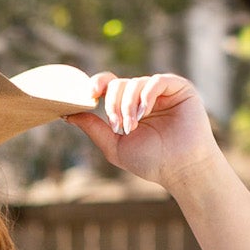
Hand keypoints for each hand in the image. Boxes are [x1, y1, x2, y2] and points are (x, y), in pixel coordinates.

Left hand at [64, 71, 222, 190]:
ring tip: (131, 126)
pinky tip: (144, 113)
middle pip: (118, 84)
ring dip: (127, 104)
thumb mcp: (114, 146)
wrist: (180, 169)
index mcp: (129, 106)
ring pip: (134, 82)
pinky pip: (156, 81)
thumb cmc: (150, 161)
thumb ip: (94, 128)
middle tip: (118, 126)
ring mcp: (161, 90)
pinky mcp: (179, 88)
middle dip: (113, 104)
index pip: (109, 85)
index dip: (97, 84)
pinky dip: (145, 96)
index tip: (89, 94)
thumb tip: (69, 114)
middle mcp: (144, 95)